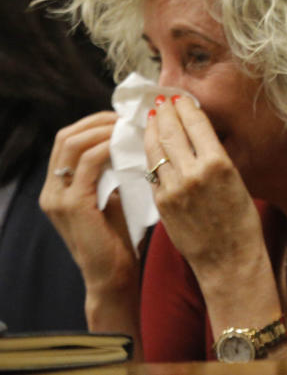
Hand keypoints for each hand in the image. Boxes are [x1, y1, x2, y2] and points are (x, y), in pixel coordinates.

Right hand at [40, 111, 138, 295]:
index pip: (66, 140)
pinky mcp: (72, 205)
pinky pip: (86, 163)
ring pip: (72, 144)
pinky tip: (126, 146)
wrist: (111, 277)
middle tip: (126, 118)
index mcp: (57, 188)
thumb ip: (108, 173)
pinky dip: (107, 148)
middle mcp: (50, 190)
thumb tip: (125, 143)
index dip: (93, 123)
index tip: (121, 118)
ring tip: (128, 129)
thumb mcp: (108, 198)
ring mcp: (57, 198)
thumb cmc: (116, 239)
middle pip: (65, 137)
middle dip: (98, 121)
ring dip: (103, 130)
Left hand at [143, 96, 266, 288]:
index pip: (196, 124)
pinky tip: (150, 145)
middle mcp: (194, 173)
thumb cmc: (241, 221)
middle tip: (161, 100)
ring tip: (152, 117)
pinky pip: (152, 171)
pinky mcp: (162, 203)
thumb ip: (214, 157)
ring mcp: (174, 188)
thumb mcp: (237, 181)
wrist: (229, 260)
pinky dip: (150, 153)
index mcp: (218, 164)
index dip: (185, 108)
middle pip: (172, 132)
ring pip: (156, 149)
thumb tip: (198, 135)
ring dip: (153, 130)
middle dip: (165, 113)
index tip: (179, 97)